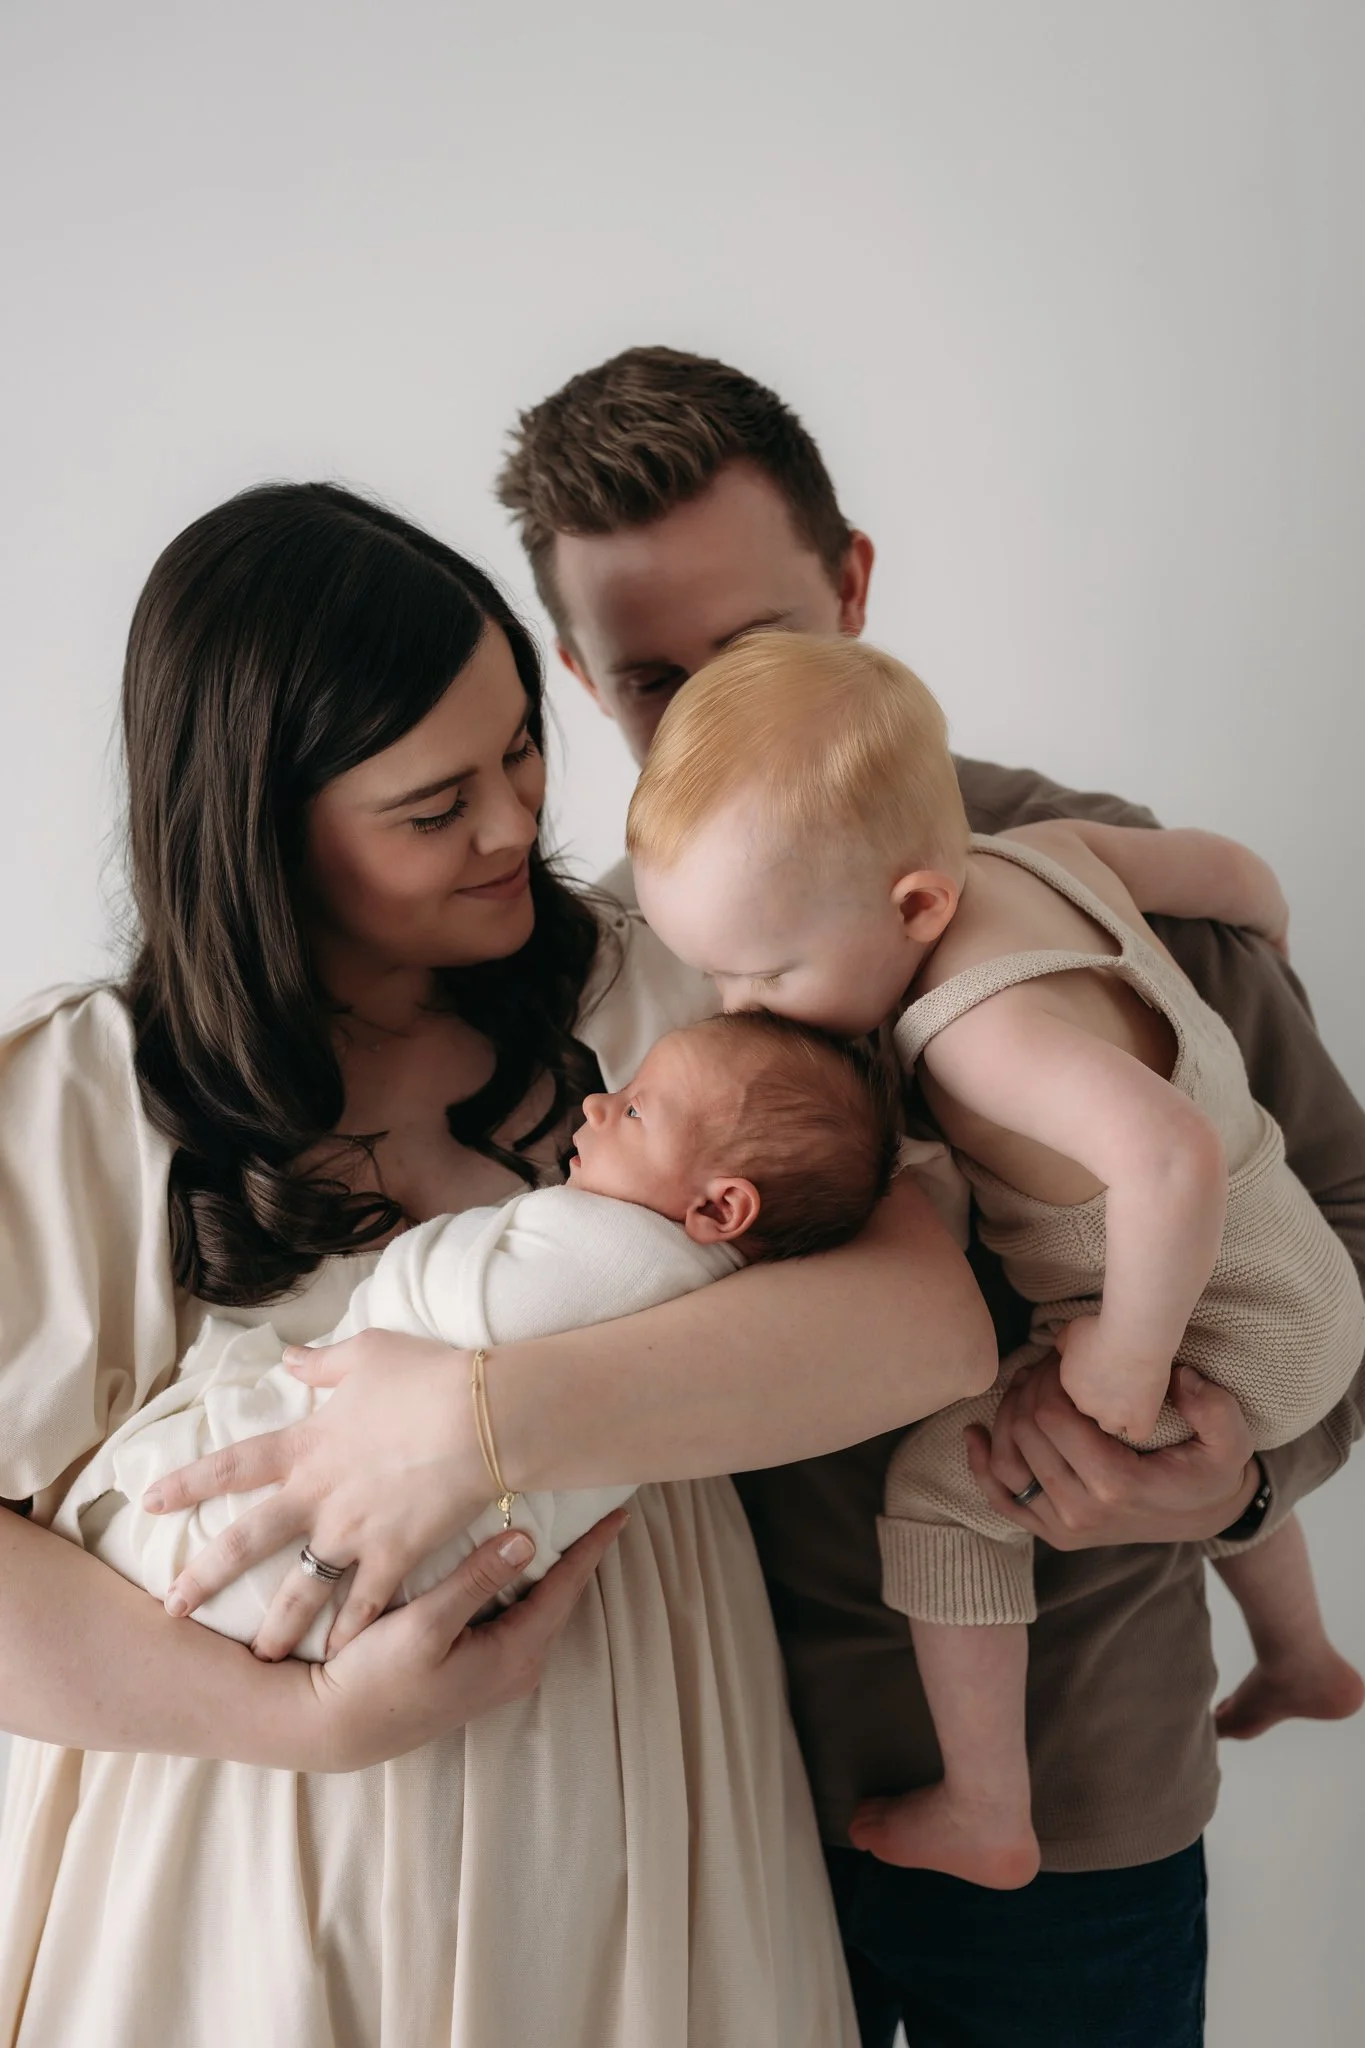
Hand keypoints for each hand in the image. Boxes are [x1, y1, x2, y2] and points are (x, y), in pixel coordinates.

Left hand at [145, 1331, 492, 1658]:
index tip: (150, 1503)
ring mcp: (355, 1532)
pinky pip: (367, 1605)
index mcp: (307, 1446)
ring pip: (302, 1589)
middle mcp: (319, 1496)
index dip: (188, 1483)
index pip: (232, 1465)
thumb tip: (290, 1357)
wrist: (483, 1415)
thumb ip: (322, 1361)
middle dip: (205, 1575)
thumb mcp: (368, 1352)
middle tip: (172, 1606)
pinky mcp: (396, 1556)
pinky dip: (352, 1634)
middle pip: (248, 1541)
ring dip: (276, 1627)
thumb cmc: (428, 1376)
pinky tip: (338, 1660)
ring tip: (256, 1658)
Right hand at [297, 1512, 627, 1771]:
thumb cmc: (375, 1677)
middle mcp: (518, 1666)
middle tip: (596, 1508)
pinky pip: (517, 1615)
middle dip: (579, 1554)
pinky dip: (523, 1583)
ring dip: (550, 1567)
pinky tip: (516, 1559)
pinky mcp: (477, 1669)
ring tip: (568, 1524)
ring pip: (538, 1605)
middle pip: (560, 1597)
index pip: (566, 1588)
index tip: (619, 1511)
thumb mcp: (425, 1624)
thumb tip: (527, 1539)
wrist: (333, 1727)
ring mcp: (499, 1671)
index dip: (592, 1547)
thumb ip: (476, 1580)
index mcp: (514, 1654)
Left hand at [964, 1354, 1258, 1547]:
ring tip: (1023, 1385)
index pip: (1052, 1417)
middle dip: (1026, 1388)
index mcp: (1118, 1485)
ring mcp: (1064, 1528)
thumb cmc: (1211, 1470)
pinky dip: (982, 1465)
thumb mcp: (1231, 1440)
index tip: (1060, 1357)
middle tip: (1042, 1364)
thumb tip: (1179, 1378)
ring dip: (1005, 1415)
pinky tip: (974, 1434)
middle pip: (1024, 1433)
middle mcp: (1082, 1511)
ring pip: (1006, 1462)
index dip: (1046, 1377)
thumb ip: (1214, 1408)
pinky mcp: (1053, 1533)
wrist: (1206, 1516)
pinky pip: (1002, 1499)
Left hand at [1054, 1319, 1167, 1442]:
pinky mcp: (1138, 1420)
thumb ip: (1064, 1344)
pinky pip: (1138, 1434)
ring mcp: (1112, 1415)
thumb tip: (1062, 1349)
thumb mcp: (1073, 1329)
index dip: (1090, 1386)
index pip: (1075, 1394)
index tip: (1103, 1374)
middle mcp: (1085, 1404)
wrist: (1133, 1335)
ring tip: (1132, 1399)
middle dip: (1102, 1401)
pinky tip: (1147, 1413)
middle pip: (1091, 1412)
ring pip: (1112, 1426)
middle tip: (1118, 1383)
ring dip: (1119, 1416)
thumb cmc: (1104, 1326)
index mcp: (1068, 1383)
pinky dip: (1141, 1426)